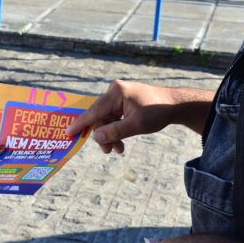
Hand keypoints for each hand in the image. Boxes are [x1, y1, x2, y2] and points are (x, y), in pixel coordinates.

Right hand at [65, 80, 208, 153]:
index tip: (68, 133)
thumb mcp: (136, 125)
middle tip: (108, 151)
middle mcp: (115, 91)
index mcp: (116, 92)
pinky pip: (115, 117)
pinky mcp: (124, 101)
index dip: (80, 124)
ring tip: (118, 150)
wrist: (175, 104)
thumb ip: (115, 131)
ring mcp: (119, 95)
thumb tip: (96, 137)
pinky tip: (121, 142)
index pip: (94, 110)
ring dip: (111, 135)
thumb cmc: (157, 112)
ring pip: (107, 119)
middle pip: (100, 116)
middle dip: (104, 135)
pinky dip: (117, 129)